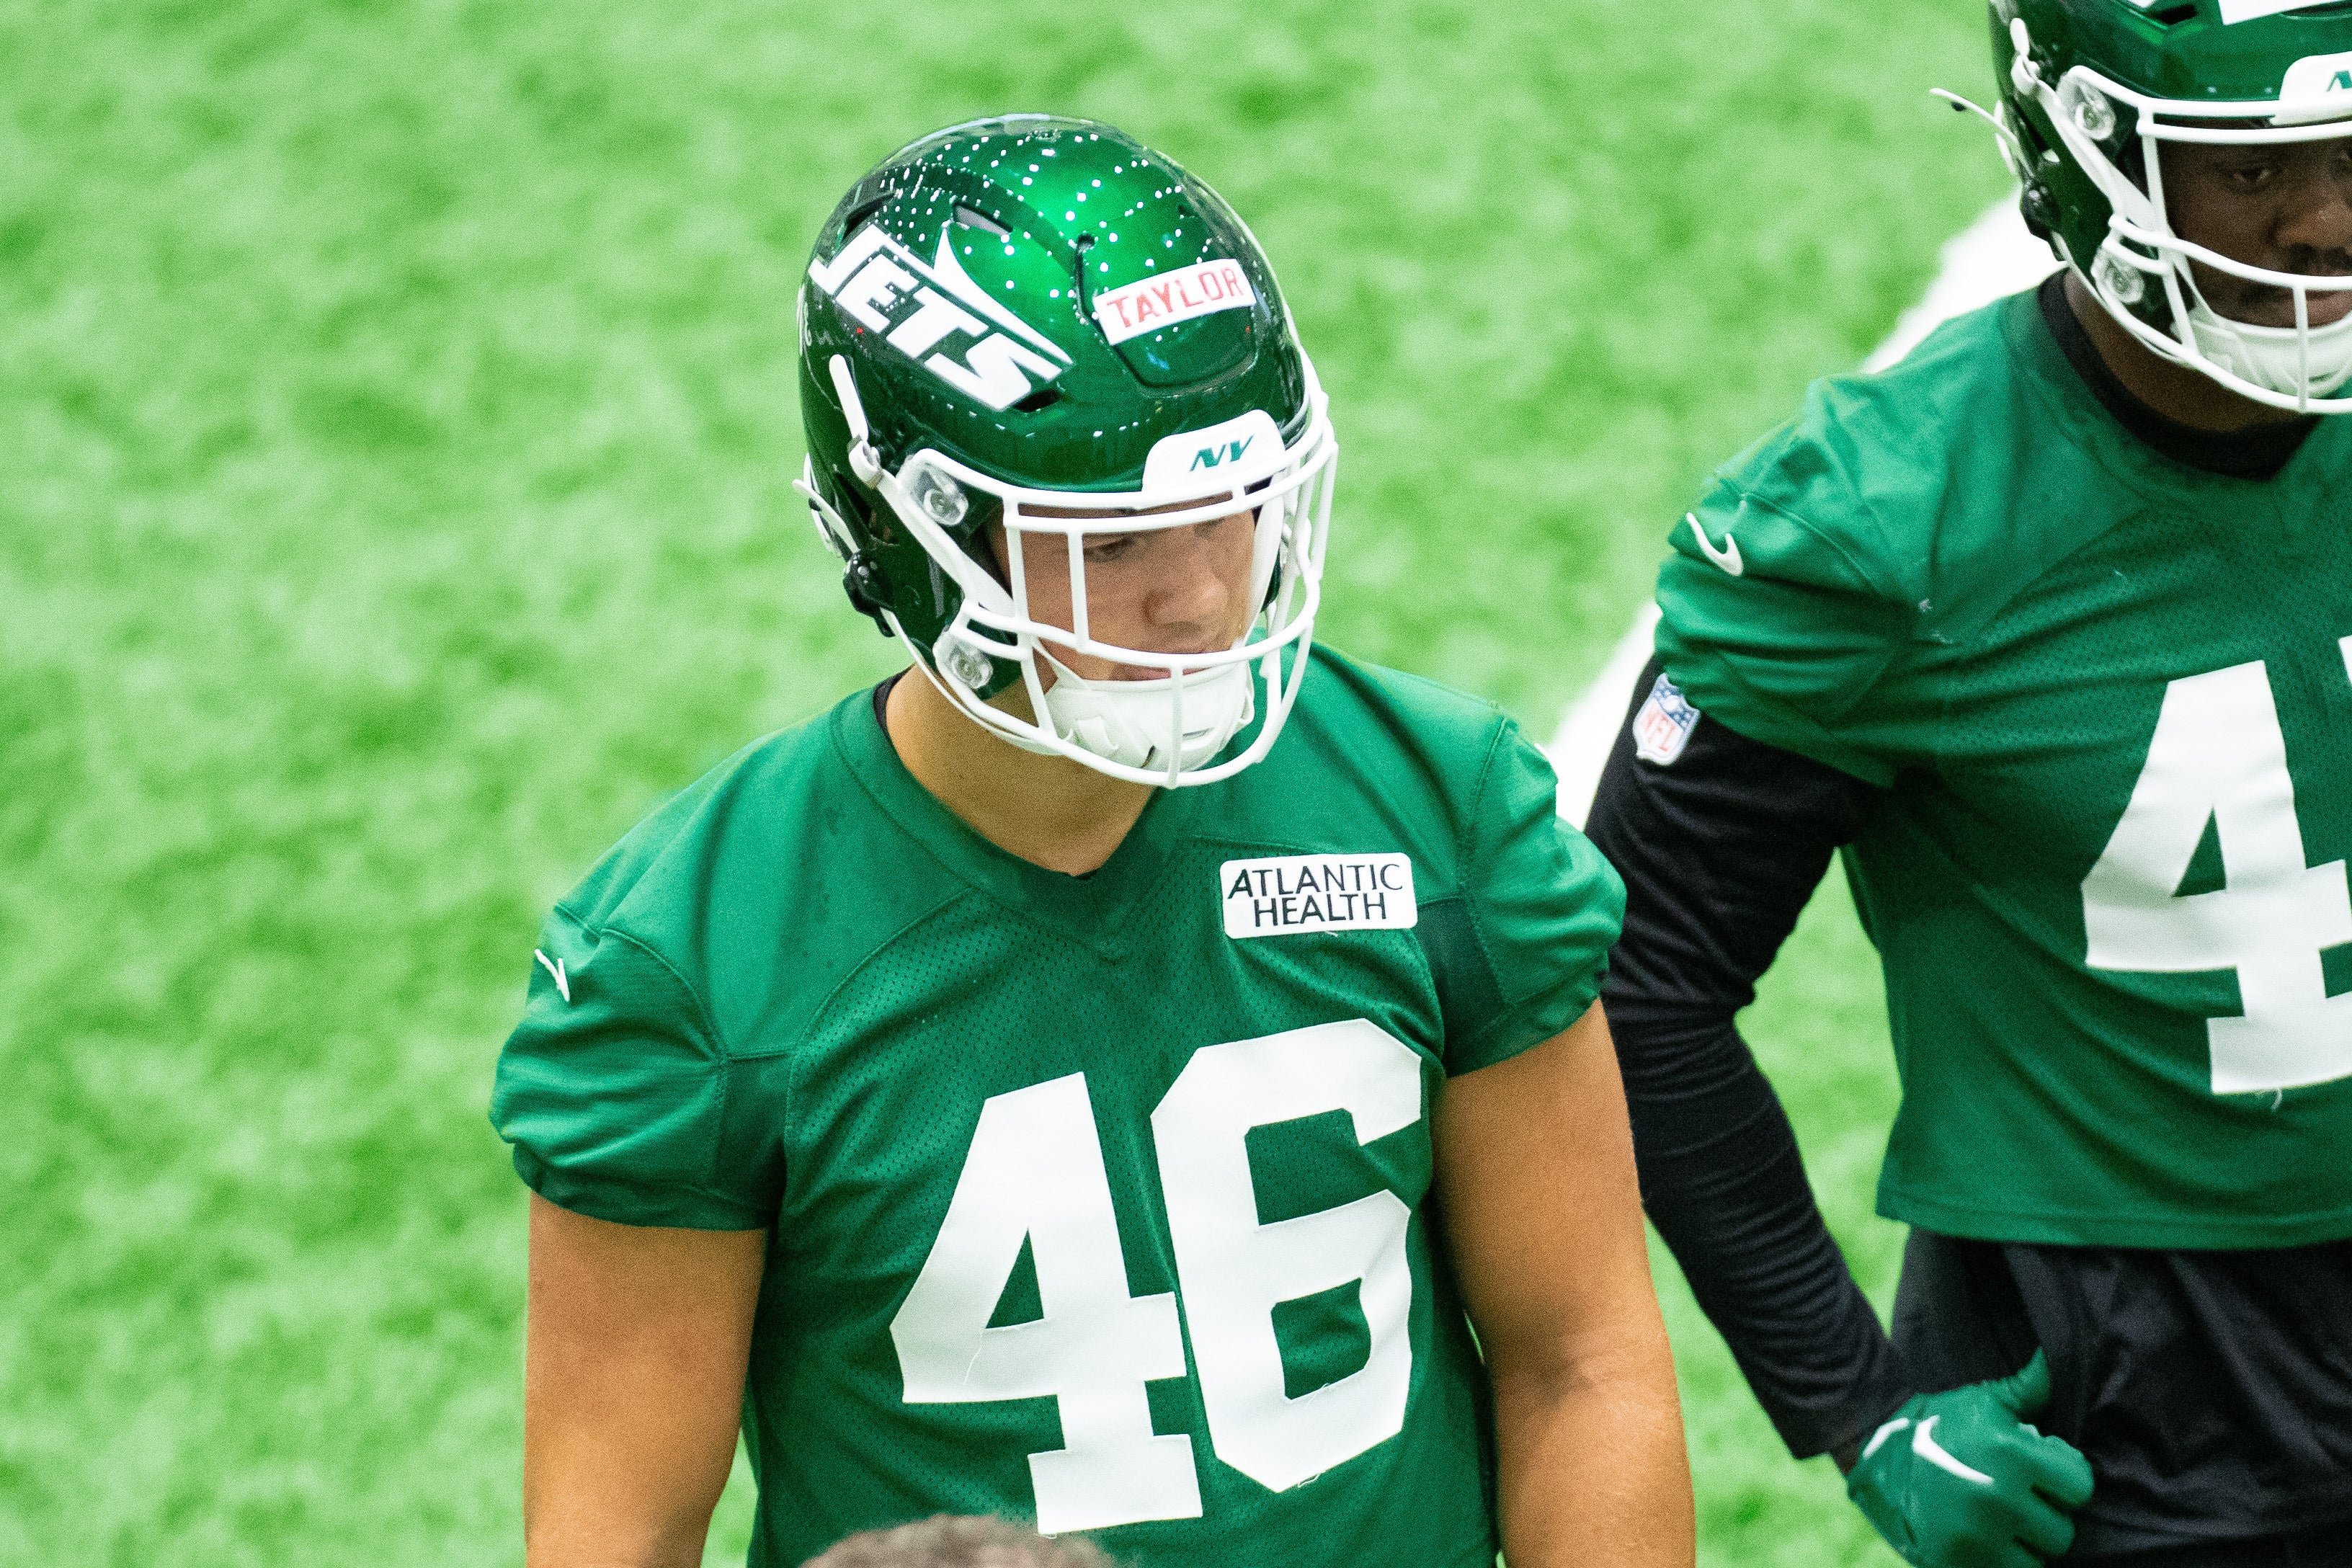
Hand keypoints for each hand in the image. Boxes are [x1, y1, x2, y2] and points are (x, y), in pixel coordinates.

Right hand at [1846, 1351, 2093, 1567]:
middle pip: (2061, 1529)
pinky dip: (2001, 1560)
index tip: (2043, 1473)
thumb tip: (2054, 1357)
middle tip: (2018, 1499)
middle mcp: (1998, 1498)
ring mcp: (1976, 1535)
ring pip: (2038, 1559)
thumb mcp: (1984, 1400)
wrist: (1874, 1450)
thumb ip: (2029, 1387)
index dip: (2064, 1478)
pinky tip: (1985, 1539)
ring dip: (2025, 1544)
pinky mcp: (1957, 1562)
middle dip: (2044, 1514)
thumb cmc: (1940, 1422)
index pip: (2081, 1486)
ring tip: (2001, 1521)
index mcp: (2011, 1454)